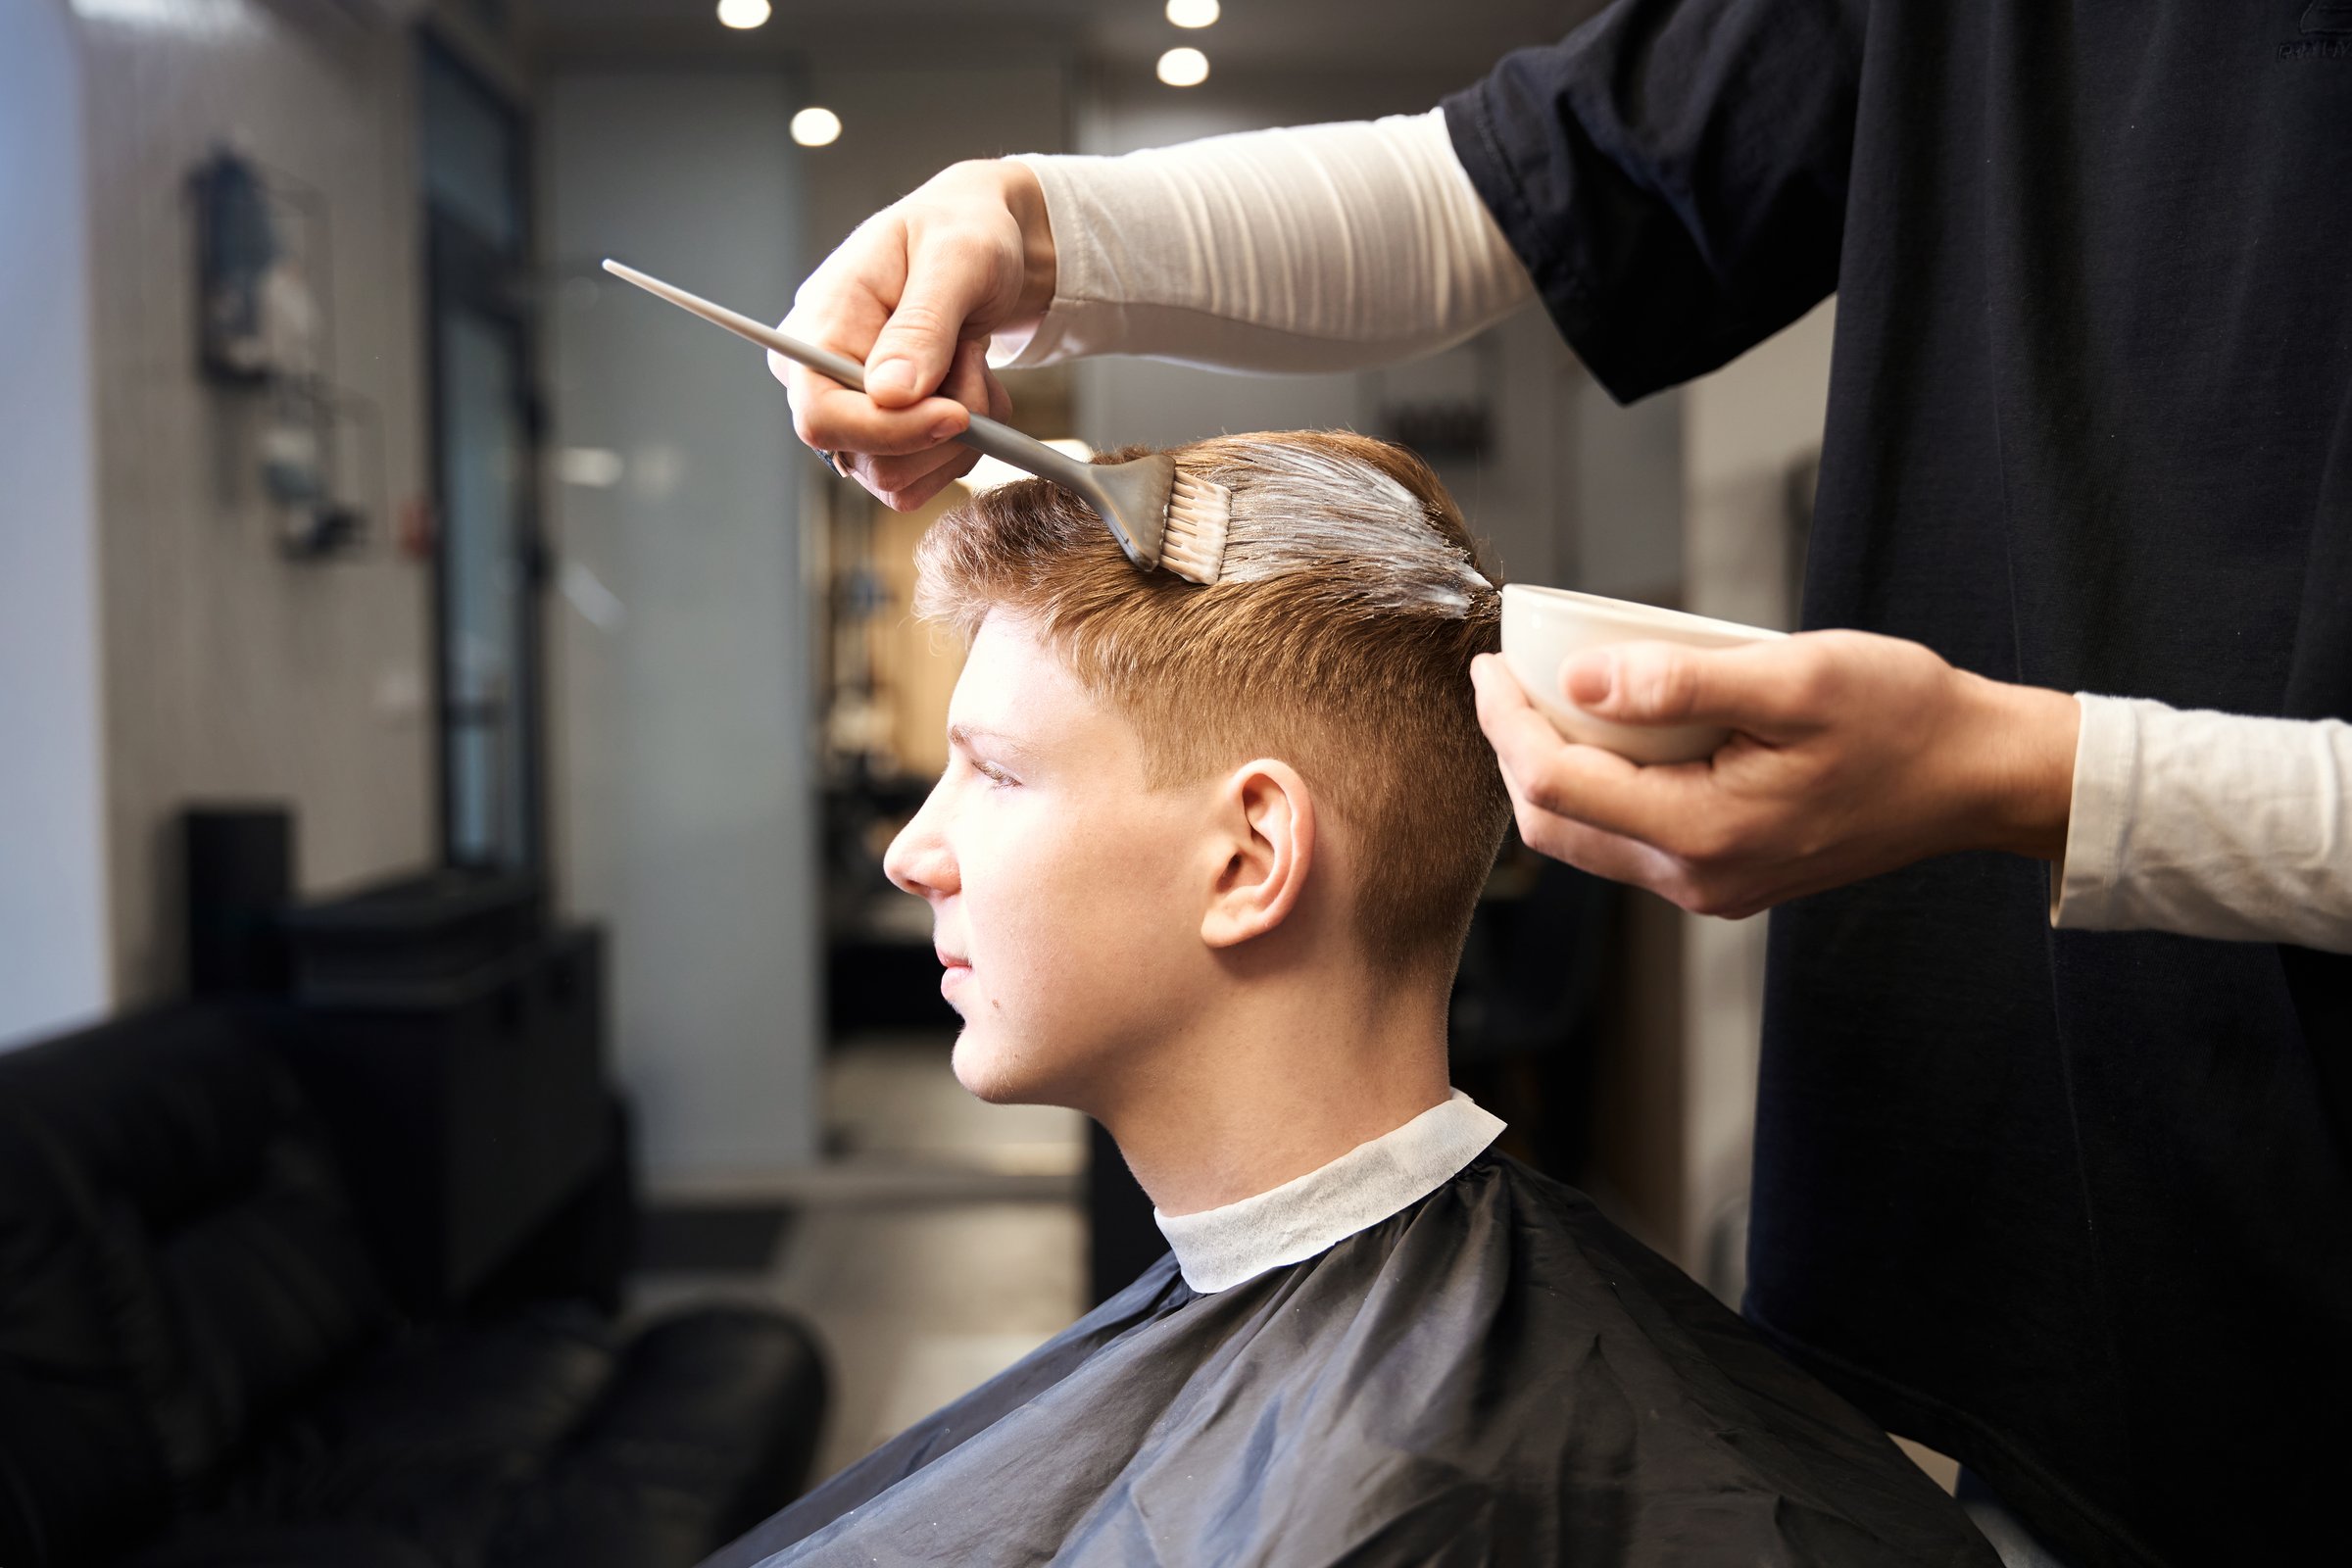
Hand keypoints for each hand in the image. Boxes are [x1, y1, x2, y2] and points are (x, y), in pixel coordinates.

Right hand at [778, 159, 1055, 509]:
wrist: (981, 247)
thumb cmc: (963, 233)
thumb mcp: (955, 257)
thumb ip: (922, 325)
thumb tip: (888, 394)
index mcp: (815, 331)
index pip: (821, 417)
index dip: (891, 431)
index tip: (958, 414)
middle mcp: (819, 383)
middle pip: (872, 462)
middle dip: (945, 424)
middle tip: (974, 356)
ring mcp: (851, 417)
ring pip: (903, 480)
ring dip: (963, 433)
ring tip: (973, 362)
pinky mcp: (883, 439)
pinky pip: (924, 478)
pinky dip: (965, 446)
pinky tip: (972, 389)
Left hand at [1468, 631, 2080, 917]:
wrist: (1976, 774)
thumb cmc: (1903, 716)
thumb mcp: (1796, 677)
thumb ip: (1683, 683)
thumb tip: (1581, 681)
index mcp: (1706, 834)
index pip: (1557, 787)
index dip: (1506, 724)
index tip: (1488, 666)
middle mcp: (1699, 878)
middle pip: (1557, 825)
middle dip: (1515, 752)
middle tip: (1504, 679)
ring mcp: (1712, 886)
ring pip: (1589, 837)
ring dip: (1554, 772)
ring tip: (1545, 699)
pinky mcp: (1728, 876)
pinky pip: (1632, 839)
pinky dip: (1602, 788)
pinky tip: (1608, 734)